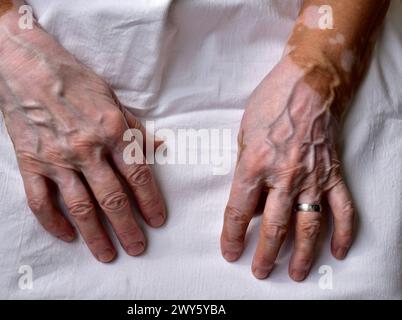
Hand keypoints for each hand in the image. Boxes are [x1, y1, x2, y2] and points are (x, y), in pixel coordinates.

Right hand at [0, 16, 165, 261]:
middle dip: (128, 228)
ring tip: (107, 254)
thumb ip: (135, 127)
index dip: (150, 202)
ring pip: (80, 208)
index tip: (157, 221)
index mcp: (113, 131)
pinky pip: (41, 202)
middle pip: (113, 199)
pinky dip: (53, 223)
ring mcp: (58, 159)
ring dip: (95, 235)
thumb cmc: (75, 81)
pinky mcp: (31, 164)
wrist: (27, 69)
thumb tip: (158, 147)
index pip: (138, 175)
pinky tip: (67, 236)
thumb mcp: (113, 98)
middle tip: (137, 248)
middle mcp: (88, 149)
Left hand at [220, 56, 354, 280]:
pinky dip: (343, 232)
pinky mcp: (333, 174)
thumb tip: (251, 200)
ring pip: (308, 226)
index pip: (239, 210)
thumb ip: (245, 170)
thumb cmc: (271, 103)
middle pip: (274, 227)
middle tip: (259, 272)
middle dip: (265, 254)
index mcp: (254, 165)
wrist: (308, 83)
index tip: (230, 252)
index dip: (233, 236)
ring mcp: (312, 178)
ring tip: (294, 274)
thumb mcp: (243, 134)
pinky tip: (338, 251)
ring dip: (302, 254)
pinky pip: (342, 209)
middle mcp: (284, 176)